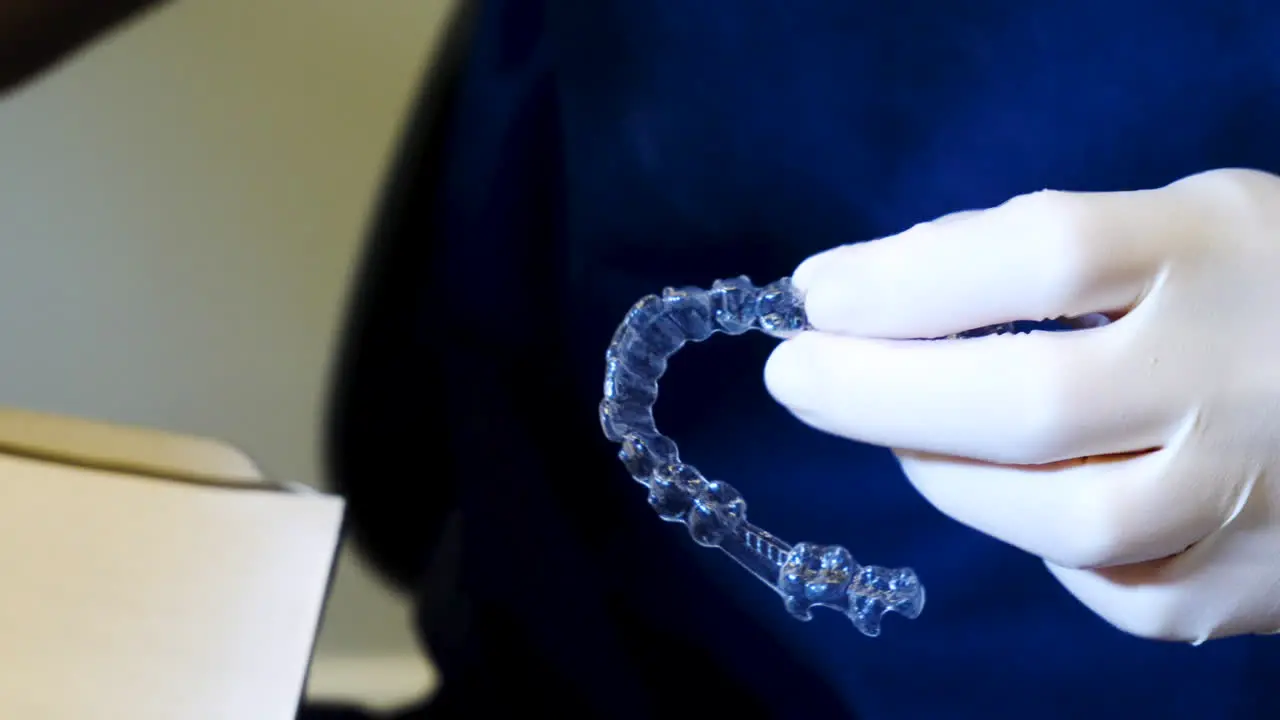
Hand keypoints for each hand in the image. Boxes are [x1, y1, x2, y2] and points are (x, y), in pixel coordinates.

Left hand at [764, 168, 1279, 643]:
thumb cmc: (1264, 290)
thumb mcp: (1179, 225)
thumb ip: (1039, 251)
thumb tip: (869, 290)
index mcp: (1219, 255)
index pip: (1044, 257)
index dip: (909, 280)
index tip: (816, 292)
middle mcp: (1240, 380)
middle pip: (1031, 401)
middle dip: (878, 392)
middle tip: (796, 377)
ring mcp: (1254, 497)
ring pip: (1060, 519)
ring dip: (945, 473)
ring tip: (901, 430)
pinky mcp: (1250, 588)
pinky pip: (1110, 584)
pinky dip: (1040, 539)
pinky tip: (1022, 491)